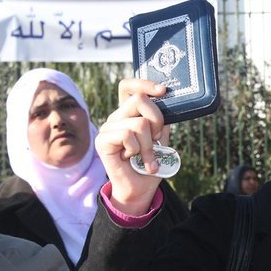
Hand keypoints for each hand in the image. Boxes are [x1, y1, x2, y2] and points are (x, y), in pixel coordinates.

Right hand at [95, 79, 169, 215]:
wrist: (140, 188)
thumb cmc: (151, 163)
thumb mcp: (161, 138)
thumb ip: (161, 120)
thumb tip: (167, 102)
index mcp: (130, 113)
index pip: (129, 86)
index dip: (144, 83)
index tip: (163, 91)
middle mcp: (117, 116)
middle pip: (140, 99)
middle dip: (157, 120)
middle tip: (156, 139)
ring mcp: (108, 127)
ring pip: (139, 123)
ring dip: (149, 144)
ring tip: (146, 157)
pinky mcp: (102, 140)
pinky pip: (127, 135)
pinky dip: (137, 149)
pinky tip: (132, 158)